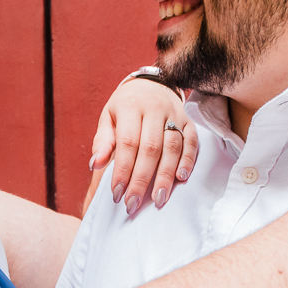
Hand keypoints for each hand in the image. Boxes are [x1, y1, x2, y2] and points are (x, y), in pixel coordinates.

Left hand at [89, 77, 198, 215]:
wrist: (153, 83)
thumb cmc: (126, 107)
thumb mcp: (108, 117)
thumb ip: (103, 141)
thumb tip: (95, 164)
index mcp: (131, 106)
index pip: (127, 142)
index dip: (123, 170)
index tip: (117, 194)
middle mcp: (155, 108)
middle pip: (150, 148)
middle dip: (141, 179)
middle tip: (133, 203)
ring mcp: (175, 114)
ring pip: (172, 147)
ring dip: (165, 176)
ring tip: (158, 199)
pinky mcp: (190, 121)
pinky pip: (191, 142)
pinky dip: (188, 161)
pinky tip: (181, 178)